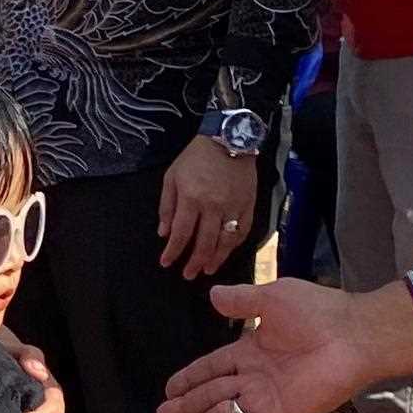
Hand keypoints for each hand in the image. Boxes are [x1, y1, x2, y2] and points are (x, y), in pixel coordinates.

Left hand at [154, 136, 260, 282]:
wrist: (229, 137)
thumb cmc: (196, 157)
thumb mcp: (172, 176)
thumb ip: (167, 206)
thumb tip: (164, 233)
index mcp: (192, 198)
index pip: (181, 234)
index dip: (173, 252)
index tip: (166, 263)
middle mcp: (213, 206)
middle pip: (204, 243)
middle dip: (194, 262)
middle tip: (188, 274)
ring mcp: (234, 207)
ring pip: (225, 241)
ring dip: (216, 259)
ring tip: (208, 270)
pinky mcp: (249, 205)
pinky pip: (243, 231)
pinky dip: (234, 245)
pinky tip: (226, 252)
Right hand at [161, 277, 412, 412]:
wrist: (354, 335)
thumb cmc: (318, 312)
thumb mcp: (274, 299)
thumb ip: (242, 302)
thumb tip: (212, 294)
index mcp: (250, 350)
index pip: (212, 367)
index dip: (190, 378)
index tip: (168, 389)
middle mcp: (254, 378)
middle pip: (212, 395)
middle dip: (187, 408)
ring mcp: (266, 399)